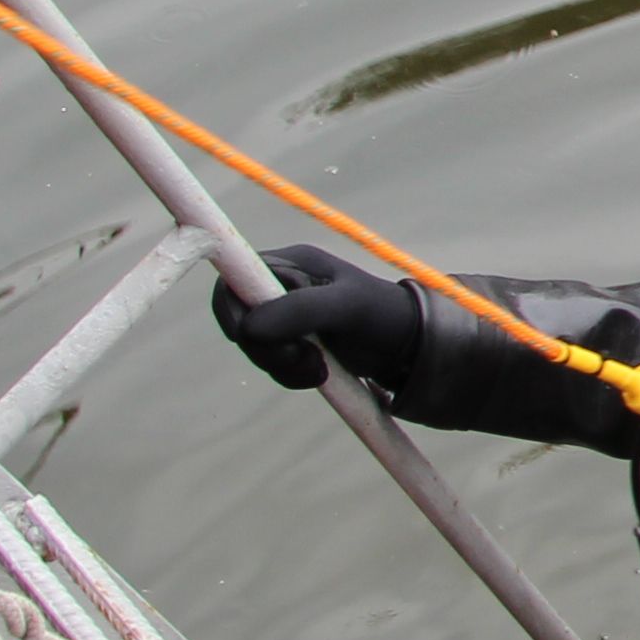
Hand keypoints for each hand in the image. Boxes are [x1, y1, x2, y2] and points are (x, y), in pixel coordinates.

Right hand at [211, 245, 422, 394]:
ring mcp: (285, 316)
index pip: (234, 277)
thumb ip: (299, 310)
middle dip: (264, 347)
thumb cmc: (382, 314)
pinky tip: (321, 374)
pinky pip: (272, 364)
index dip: (230, 308)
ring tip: (320, 369)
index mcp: (290, 264)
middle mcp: (282, 286)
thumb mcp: (346, 307)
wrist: (409, 346)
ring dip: (282, 366)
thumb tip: (248, 327)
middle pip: (239, 319)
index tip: (247, 335)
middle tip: (300, 358)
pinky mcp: (293, 343)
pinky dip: (290, 375)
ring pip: (255, 346)